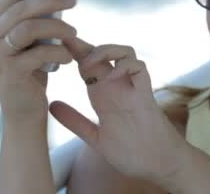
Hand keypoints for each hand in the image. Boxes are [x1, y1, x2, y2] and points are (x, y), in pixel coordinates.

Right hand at [0, 0, 77, 123]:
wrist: (24, 112)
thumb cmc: (33, 71)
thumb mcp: (34, 41)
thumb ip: (38, 19)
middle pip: (21, 9)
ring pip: (29, 28)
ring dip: (57, 26)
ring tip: (73, 31)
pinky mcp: (9, 72)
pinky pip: (39, 53)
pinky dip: (59, 52)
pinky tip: (68, 57)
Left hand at [49, 37, 187, 185]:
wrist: (157, 166)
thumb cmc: (130, 153)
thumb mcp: (95, 138)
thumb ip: (76, 121)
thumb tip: (52, 105)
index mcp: (103, 95)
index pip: (87, 66)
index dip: (74, 53)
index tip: (58, 45)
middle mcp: (117, 88)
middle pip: (103, 54)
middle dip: (85, 45)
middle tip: (68, 42)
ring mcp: (132, 89)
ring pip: (124, 53)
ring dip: (107, 50)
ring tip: (90, 60)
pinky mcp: (146, 94)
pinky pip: (140, 68)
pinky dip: (126, 65)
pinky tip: (113, 74)